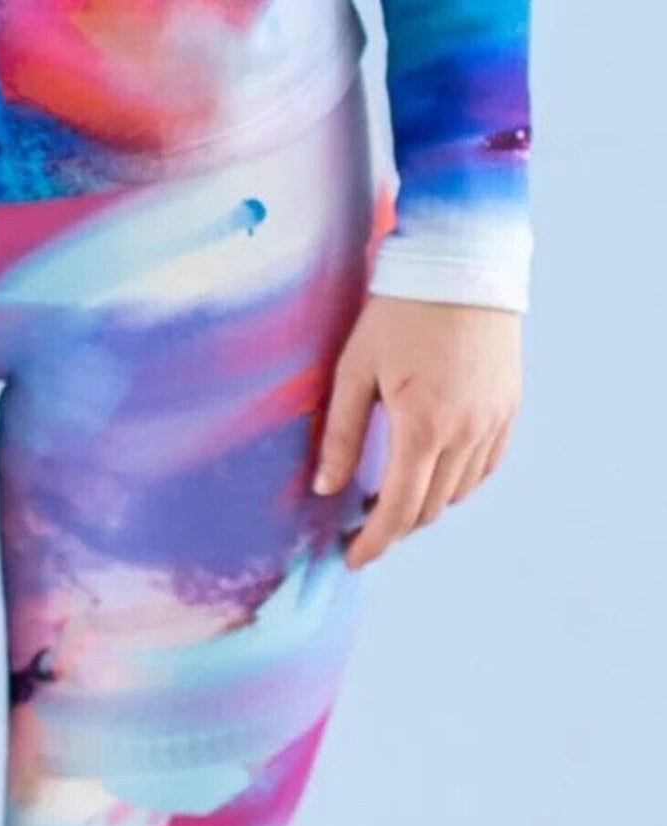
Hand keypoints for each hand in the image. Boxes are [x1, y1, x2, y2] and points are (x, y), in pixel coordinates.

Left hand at [312, 294, 521, 571]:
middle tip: (363, 526)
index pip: (398, 511)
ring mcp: (493, 420)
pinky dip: (458, 483)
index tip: (352, 558)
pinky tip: (433, 475)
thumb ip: (342, 435)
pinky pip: (485, 466)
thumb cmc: (400, 309)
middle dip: (394, 527)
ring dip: (424, 505)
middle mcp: (465, 432)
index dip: (373, 543)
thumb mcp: (355, 369)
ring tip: (393, 498)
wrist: (464, 258)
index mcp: (423, 426)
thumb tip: (326, 489)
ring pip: (458, 493)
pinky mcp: (509, 406)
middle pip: (428, 509)